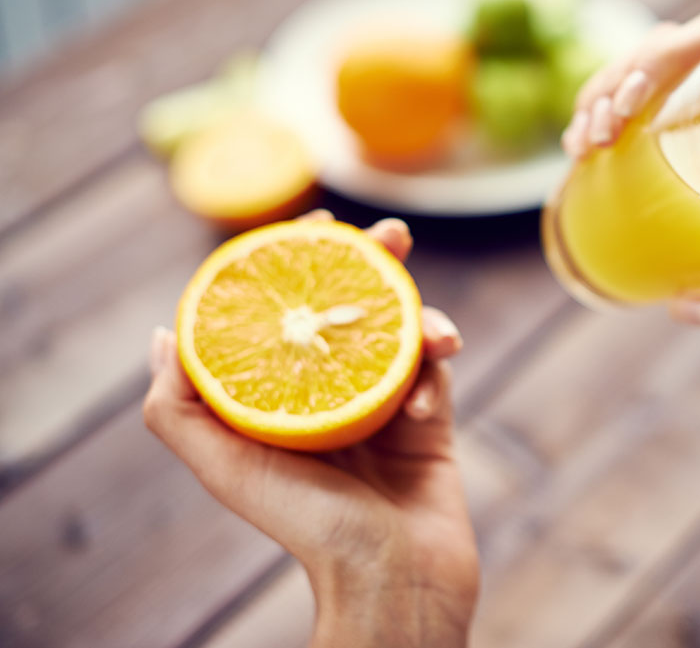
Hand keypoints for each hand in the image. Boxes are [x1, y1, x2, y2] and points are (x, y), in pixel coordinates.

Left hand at [144, 211, 477, 647]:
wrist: (393, 578)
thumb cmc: (307, 526)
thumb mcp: (224, 466)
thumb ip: (178, 406)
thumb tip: (162, 333)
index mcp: (282, 399)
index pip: (285, 312)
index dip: (298, 262)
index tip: (317, 223)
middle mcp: (330, 394)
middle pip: (351, 306)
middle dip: (372, 262)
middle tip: (392, 234)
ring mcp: (384, 404)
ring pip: (403, 331)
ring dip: (422, 312)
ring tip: (435, 326)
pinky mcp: (431, 420)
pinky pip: (435, 374)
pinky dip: (436, 373)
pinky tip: (429, 397)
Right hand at [559, 9, 699, 332]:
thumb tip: (682, 305)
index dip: (669, 54)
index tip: (632, 106)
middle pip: (667, 46)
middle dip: (617, 79)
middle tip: (600, 135)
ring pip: (638, 67)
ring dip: (597, 95)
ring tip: (582, 146)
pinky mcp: (673, 123)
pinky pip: (627, 99)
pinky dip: (594, 115)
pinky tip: (578, 149)